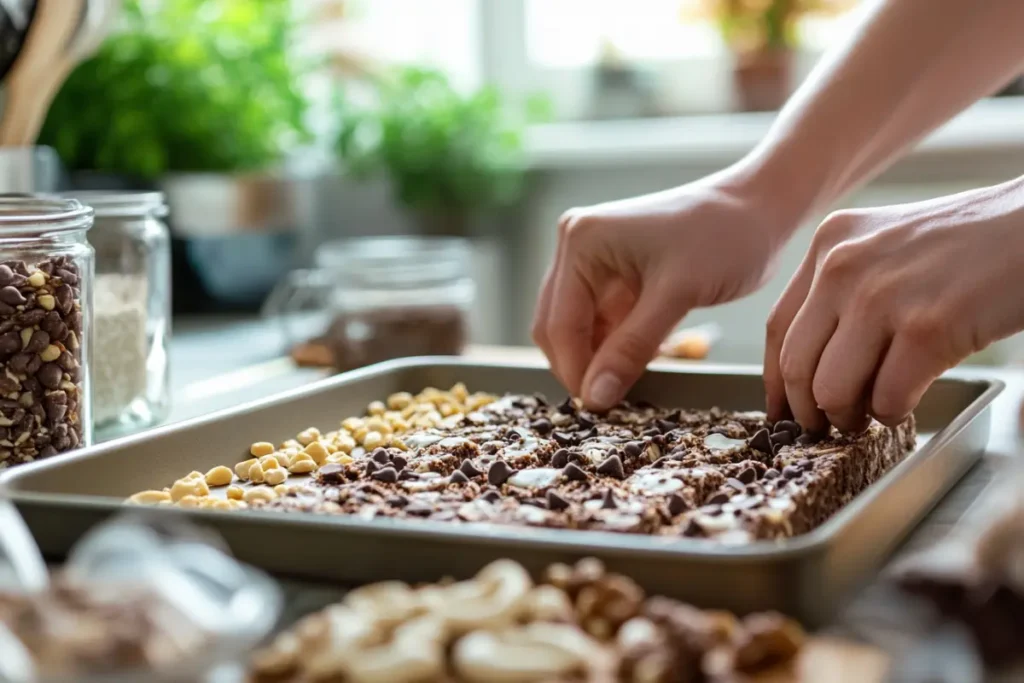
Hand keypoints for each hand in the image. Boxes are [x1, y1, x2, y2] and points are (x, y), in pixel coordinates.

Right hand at [532, 166, 797, 410]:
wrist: (760, 207)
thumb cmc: (724, 237)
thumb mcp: (676, 296)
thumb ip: (631, 348)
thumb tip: (595, 398)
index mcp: (581, 241)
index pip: (560, 323)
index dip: (575, 371)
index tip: (599, 409)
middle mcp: (576, 246)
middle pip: (556, 327)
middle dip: (580, 366)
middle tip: (611, 404)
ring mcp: (592, 260)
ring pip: (576, 329)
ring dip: (596, 359)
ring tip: (627, 387)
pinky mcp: (612, 274)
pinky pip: (599, 323)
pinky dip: (612, 348)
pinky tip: (636, 364)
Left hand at [765, 178, 1023, 433]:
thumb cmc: (972, 244)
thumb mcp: (887, 246)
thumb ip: (844, 290)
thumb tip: (811, 366)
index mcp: (830, 243)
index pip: (778, 329)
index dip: (775, 382)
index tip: (781, 412)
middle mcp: (843, 265)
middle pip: (796, 366)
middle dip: (809, 411)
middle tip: (829, 427)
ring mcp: (882, 296)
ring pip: (831, 391)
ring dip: (850, 418)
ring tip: (872, 414)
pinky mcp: (927, 327)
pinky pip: (887, 398)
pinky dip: (894, 414)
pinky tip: (908, 403)